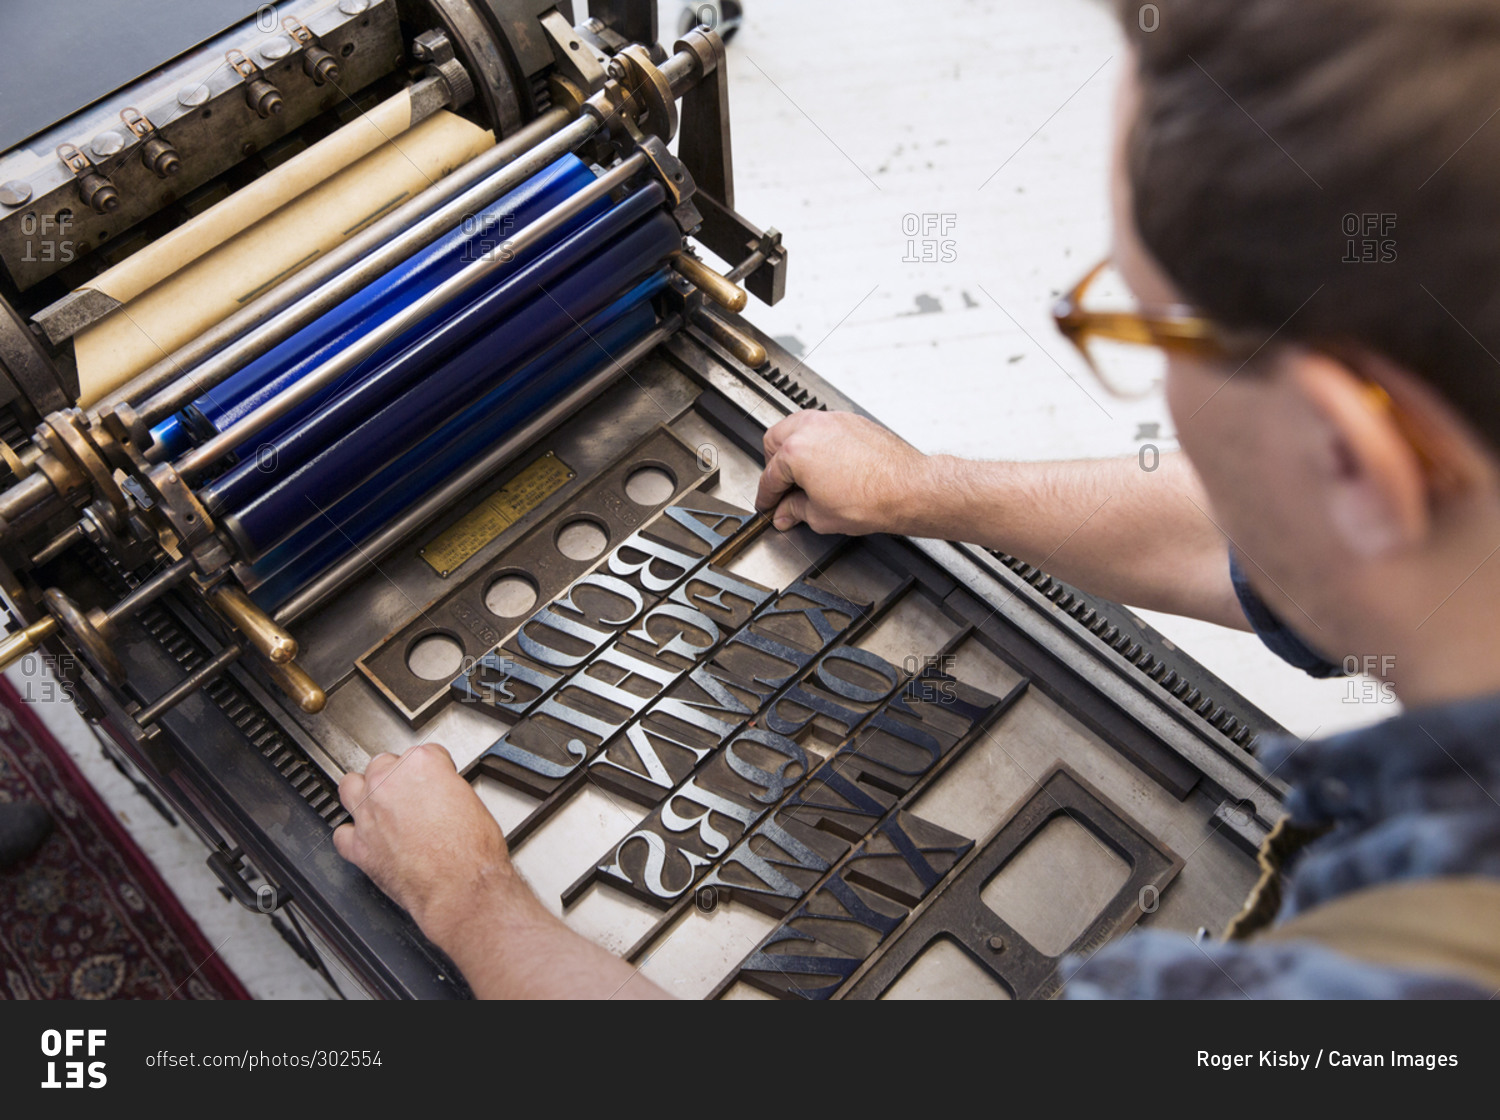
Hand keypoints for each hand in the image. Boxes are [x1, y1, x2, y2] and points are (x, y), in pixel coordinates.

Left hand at [333, 743, 538, 949]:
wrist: (460, 887)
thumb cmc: (471, 852)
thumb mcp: (471, 802)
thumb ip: (447, 788)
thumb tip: (440, 792)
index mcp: (421, 764)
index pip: (423, 753)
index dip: (433, 770)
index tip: (435, 781)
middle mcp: (389, 783)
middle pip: (382, 764)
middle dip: (395, 778)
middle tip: (410, 795)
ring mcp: (369, 813)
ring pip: (351, 787)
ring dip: (363, 793)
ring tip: (376, 803)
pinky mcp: (358, 845)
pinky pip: (342, 833)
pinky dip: (352, 835)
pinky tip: (365, 838)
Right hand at [755, 410, 929, 534]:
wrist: (907, 489)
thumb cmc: (872, 500)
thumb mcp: (821, 516)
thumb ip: (795, 511)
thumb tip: (786, 513)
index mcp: (795, 451)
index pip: (770, 475)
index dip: (766, 495)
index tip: (768, 504)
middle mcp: (811, 428)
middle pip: (775, 440)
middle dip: (773, 464)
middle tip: (781, 486)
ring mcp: (832, 420)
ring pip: (797, 426)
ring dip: (793, 447)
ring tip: (801, 472)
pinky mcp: (850, 421)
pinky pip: (822, 426)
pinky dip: (816, 441)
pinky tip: (824, 461)